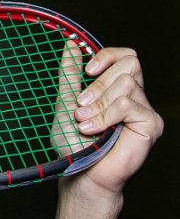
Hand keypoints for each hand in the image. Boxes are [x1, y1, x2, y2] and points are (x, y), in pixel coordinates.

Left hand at [63, 46, 162, 196]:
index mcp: (117, 89)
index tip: (87, 70)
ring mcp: (145, 109)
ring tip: (84, 123)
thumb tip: (71, 44)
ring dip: (99, 103)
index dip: (107, 56)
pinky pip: (129, 104)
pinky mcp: (151, 124)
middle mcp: (135, 96)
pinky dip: (106, 115)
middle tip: (80, 105)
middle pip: (129, 64)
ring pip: (128, 83)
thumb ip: (70, 74)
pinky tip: (93, 130)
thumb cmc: (74, 143)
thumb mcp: (66, 102)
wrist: (81, 174)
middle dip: (99, 83)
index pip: (125, 56)